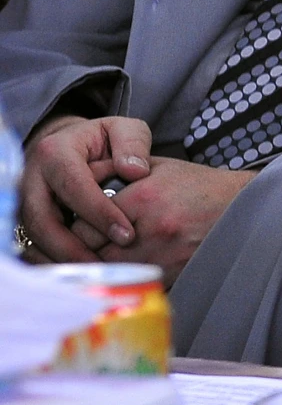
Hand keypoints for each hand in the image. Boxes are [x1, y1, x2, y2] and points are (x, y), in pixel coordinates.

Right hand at [18, 114, 151, 261]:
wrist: (70, 145)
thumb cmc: (102, 140)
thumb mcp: (123, 129)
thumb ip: (133, 144)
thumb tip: (135, 171)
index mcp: (55, 153)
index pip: (74, 186)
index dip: (99, 213)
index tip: (127, 234)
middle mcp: (30, 179)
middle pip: (42, 219)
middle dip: (72, 247)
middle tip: (105, 265)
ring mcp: (23, 201)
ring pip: (33, 236)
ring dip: (61, 259)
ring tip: (94, 275)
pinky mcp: (24, 219)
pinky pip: (32, 245)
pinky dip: (53, 261)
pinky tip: (80, 273)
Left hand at [98, 157, 256, 286]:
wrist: (243, 206)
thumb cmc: (199, 185)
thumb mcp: (159, 168)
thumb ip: (120, 172)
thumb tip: (83, 181)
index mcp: (144, 197)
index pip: (86, 223)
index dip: (82, 224)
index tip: (88, 222)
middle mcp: (152, 228)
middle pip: (94, 250)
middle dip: (92, 244)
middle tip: (98, 238)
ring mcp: (164, 254)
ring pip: (112, 268)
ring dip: (109, 261)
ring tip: (117, 248)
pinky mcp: (175, 272)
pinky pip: (136, 279)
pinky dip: (131, 272)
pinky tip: (137, 259)